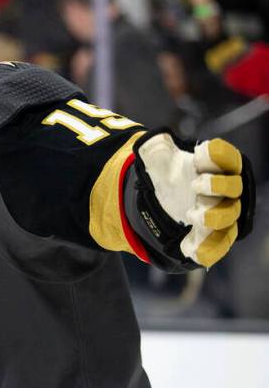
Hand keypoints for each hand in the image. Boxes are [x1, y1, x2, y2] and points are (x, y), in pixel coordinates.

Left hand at [134, 132, 254, 266]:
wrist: (163, 199)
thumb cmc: (168, 173)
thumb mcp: (157, 157)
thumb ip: (155, 146)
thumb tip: (153, 138)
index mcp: (215, 166)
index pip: (227, 157)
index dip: (219, 154)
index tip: (200, 151)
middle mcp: (225, 190)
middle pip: (234, 187)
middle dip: (218, 185)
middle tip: (196, 185)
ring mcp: (221, 213)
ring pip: (229, 217)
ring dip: (213, 216)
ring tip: (191, 215)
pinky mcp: (213, 236)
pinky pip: (218, 245)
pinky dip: (208, 249)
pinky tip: (190, 249)